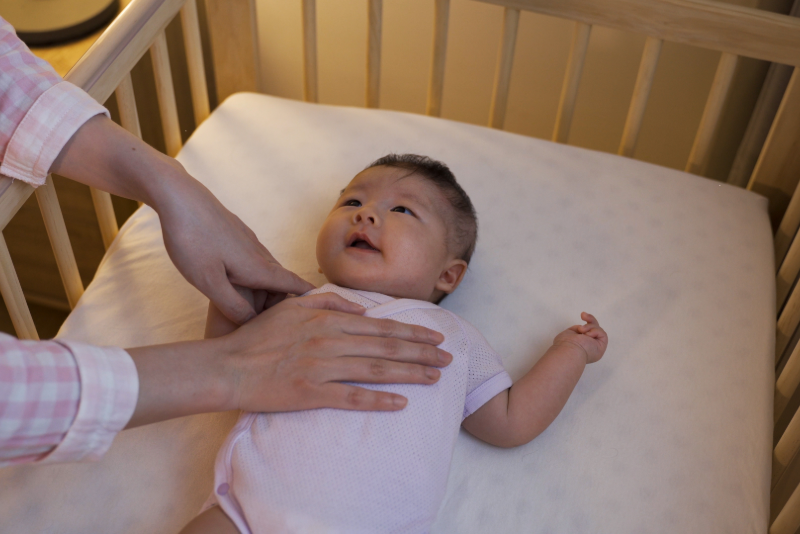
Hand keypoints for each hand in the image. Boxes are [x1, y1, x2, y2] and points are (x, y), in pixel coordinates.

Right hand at [126, 292, 452, 426]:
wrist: (229, 367)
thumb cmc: (259, 337)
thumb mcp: (293, 306)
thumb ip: (328, 301)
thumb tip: (360, 308)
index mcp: (329, 320)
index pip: (380, 325)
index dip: (411, 331)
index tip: (435, 337)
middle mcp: (331, 341)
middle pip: (386, 346)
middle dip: (421, 352)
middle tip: (448, 358)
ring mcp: (323, 368)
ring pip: (376, 369)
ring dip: (410, 373)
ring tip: (435, 377)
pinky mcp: (313, 394)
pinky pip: (353, 398)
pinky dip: (379, 400)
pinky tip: (402, 402)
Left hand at [155, 174, 313, 322]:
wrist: (179, 197)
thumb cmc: (192, 240)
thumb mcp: (208, 282)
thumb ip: (232, 305)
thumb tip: (252, 323)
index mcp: (258, 268)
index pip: (294, 286)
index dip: (308, 298)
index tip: (321, 308)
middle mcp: (259, 254)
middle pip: (281, 282)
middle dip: (281, 302)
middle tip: (269, 323)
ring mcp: (248, 241)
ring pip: (266, 270)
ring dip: (264, 289)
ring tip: (250, 307)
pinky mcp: (235, 233)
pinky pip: (252, 259)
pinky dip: (252, 274)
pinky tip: (234, 280)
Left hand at [553, 312, 607, 363]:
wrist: (568, 350)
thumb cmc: (564, 344)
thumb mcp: (568, 334)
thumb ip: (576, 331)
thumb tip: (581, 329)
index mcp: (581, 346)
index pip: (588, 333)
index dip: (587, 324)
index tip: (582, 315)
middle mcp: (590, 348)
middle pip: (595, 329)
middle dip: (590, 319)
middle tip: (583, 315)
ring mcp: (596, 347)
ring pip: (598, 330)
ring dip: (589, 327)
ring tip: (581, 330)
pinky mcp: (601, 346)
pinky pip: (602, 334)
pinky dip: (594, 331)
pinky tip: (587, 335)